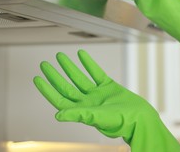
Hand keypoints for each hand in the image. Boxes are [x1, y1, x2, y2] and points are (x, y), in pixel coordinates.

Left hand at [33, 50, 179, 151]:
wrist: (141, 118)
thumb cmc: (121, 123)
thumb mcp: (97, 118)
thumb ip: (78, 114)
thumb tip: (57, 116)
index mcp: (81, 111)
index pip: (59, 98)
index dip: (47, 89)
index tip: (37, 78)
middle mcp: (86, 102)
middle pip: (66, 86)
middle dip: (54, 75)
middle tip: (44, 64)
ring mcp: (97, 94)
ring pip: (79, 78)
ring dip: (69, 67)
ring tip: (60, 57)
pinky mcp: (108, 87)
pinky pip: (95, 73)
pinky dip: (88, 64)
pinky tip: (82, 55)